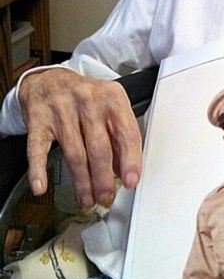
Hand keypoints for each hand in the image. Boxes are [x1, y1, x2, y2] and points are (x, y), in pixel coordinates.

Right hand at [19, 68, 141, 208]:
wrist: (49, 80)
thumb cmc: (85, 98)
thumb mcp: (109, 108)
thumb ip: (119, 136)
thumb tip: (124, 170)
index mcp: (112, 97)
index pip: (126, 132)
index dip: (130, 160)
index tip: (131, 181)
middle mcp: (88, 101)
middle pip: (99, 147)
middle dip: (103, 178)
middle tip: (106, 197)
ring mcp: (61, 109)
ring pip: (74, 153)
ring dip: (81, 181)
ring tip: (87, 199)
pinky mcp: (38, 119)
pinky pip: (38, 149)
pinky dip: (38, 170)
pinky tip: (41, 186)